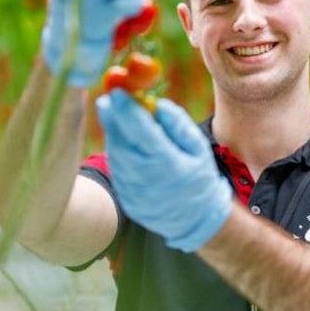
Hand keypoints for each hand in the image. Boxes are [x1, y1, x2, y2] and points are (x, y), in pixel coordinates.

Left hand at [95, 90, 232, 251]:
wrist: (196, 220)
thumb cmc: (199, 177)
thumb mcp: (198, 148)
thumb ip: (178, 123)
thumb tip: (156, 103)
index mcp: (166, 163)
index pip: (140, 130)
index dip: (126, 108)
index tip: (118, 90)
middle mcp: (144, 177)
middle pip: (119, 139)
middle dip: (113, 116)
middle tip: (110, 97)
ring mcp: (131, 189)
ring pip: (115, 152)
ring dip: (114, 131)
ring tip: (121, 117)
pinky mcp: (124, 196)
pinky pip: (117, 166)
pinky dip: (118, 150)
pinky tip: (127, 142)